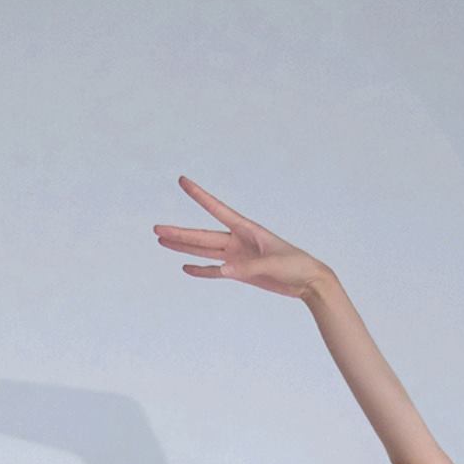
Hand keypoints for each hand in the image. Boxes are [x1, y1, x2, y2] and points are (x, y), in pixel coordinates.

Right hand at [152, 176, 330, 297]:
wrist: (307, 281)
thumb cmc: (295, 265)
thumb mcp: (272, 264)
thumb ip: (247, 267)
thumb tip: (222, 270)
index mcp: (247, 228)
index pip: (217, 208)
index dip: (199, 195)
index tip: (183, 181)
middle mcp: (238, 240)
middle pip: (202, 235)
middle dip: (179, 232)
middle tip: (156, 229)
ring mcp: (237, 256)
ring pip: (205, 250)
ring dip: (184, 247)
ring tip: (162, 241)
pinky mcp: (240, 272)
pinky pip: (215, 270)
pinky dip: (202, 270)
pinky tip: (186, 267)